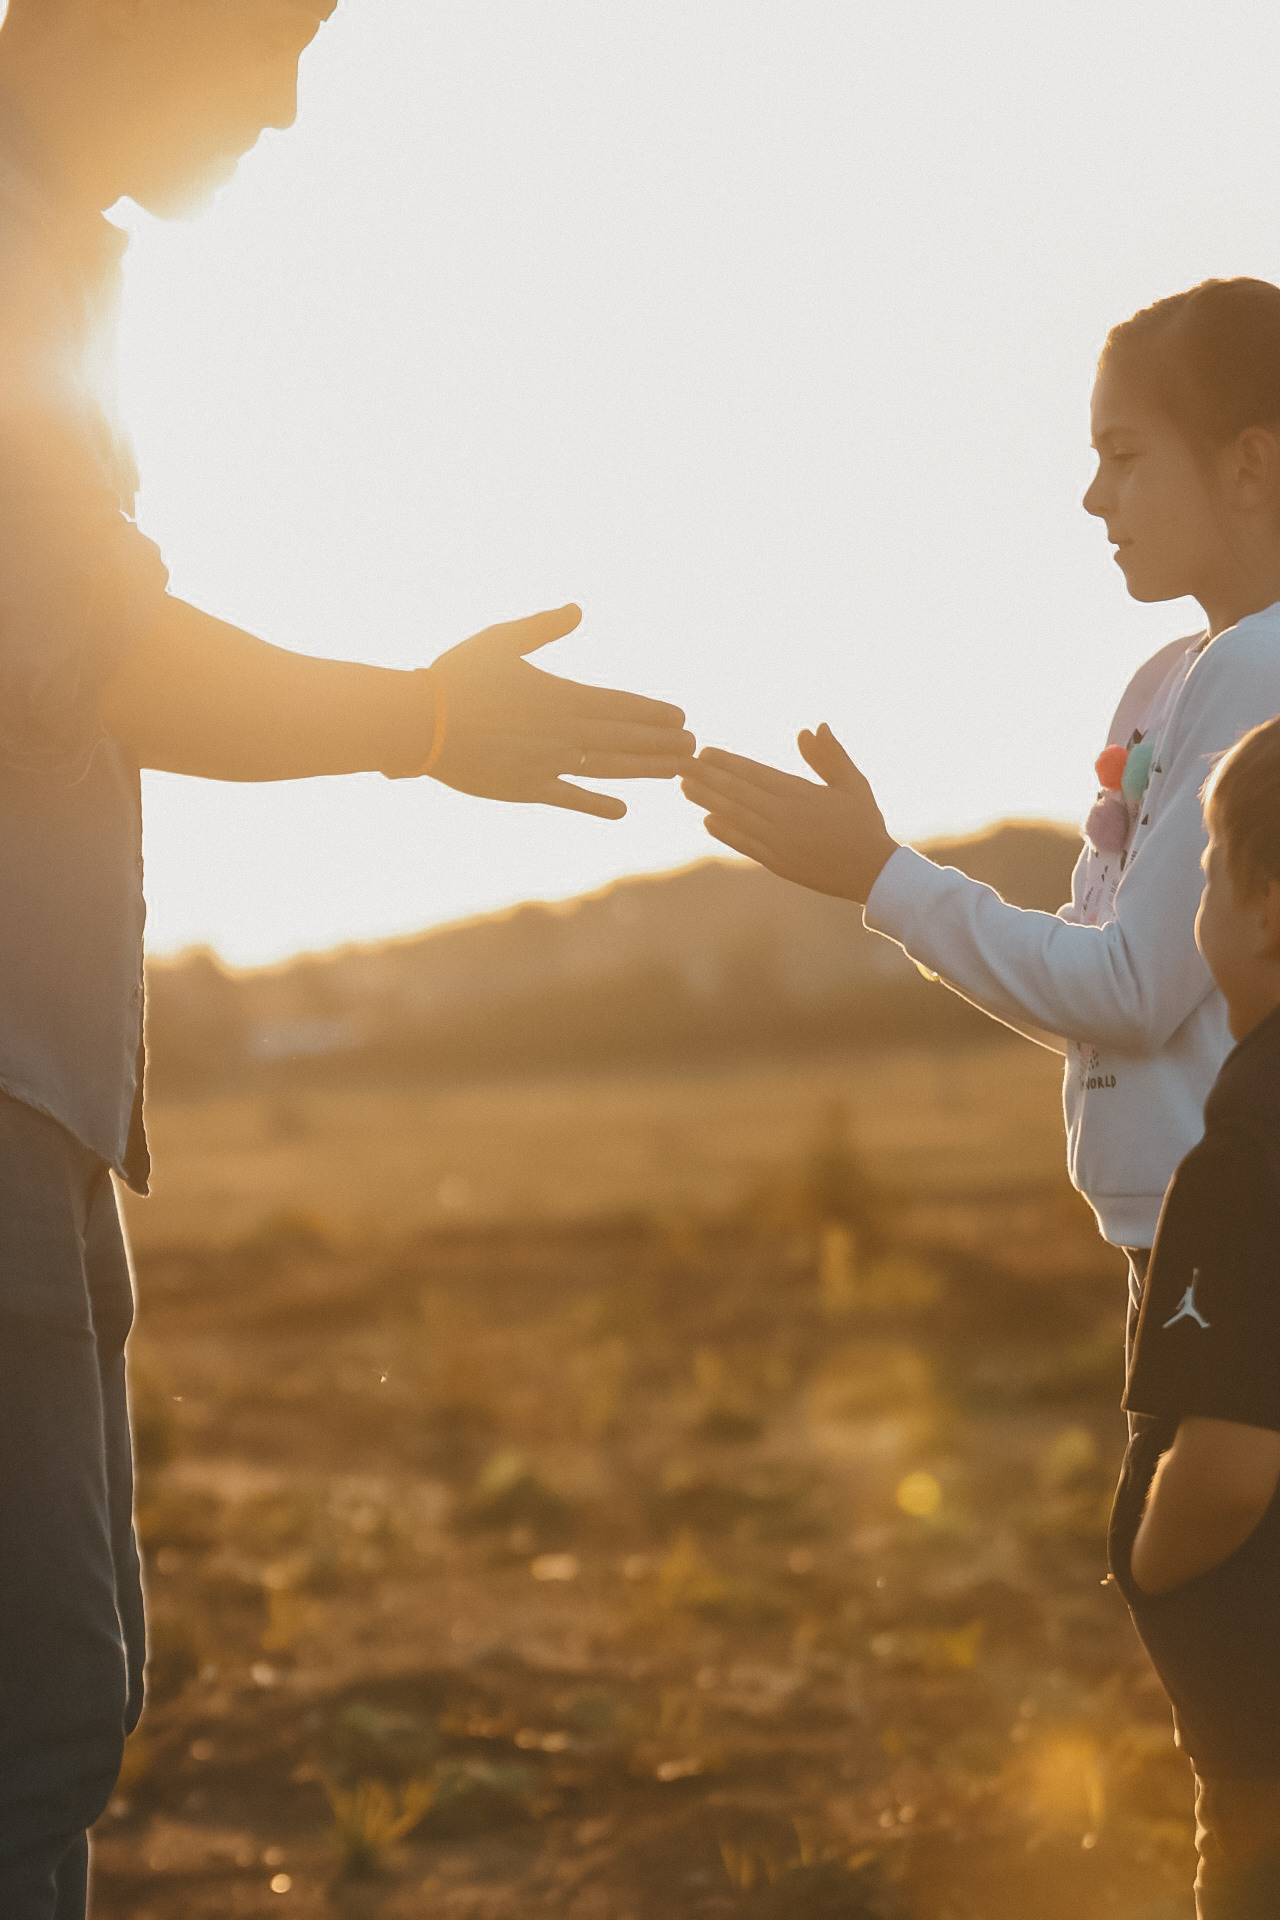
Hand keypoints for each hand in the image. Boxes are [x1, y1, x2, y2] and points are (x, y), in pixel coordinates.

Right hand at [426, 604, 693, 818]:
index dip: (654, 714)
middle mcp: (563, 733)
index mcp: (561, 696)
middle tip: (695, 749)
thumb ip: (543, 628)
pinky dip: (597, 805)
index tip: (682, 718)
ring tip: (676, 774)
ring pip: (609, 769)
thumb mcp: (500, 640)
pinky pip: (571, 797)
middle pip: (625, 739)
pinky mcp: (527, 788)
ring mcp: (548, 764)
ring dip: (645, 772)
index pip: (621, 706)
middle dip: (662, 744)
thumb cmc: (456, 676)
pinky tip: (622, 811)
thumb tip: (578, 610)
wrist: (419, 724)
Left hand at [680, 723, 898, 902]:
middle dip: (707, 776)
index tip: (705, 751)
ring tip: (684, 786)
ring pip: (736, 817)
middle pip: (738, 792)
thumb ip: (830, 756)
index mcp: (801, 794)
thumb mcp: (852, 784)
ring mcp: (779, 842)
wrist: (872, 873)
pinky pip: (745, 844)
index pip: (756, 773)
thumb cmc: (864, 823)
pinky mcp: (778, 863)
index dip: (728, 762)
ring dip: (708, 800)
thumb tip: (813, 727)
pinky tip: (707, 820)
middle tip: (680, 763)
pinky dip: (725, 832)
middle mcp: (785, 817)